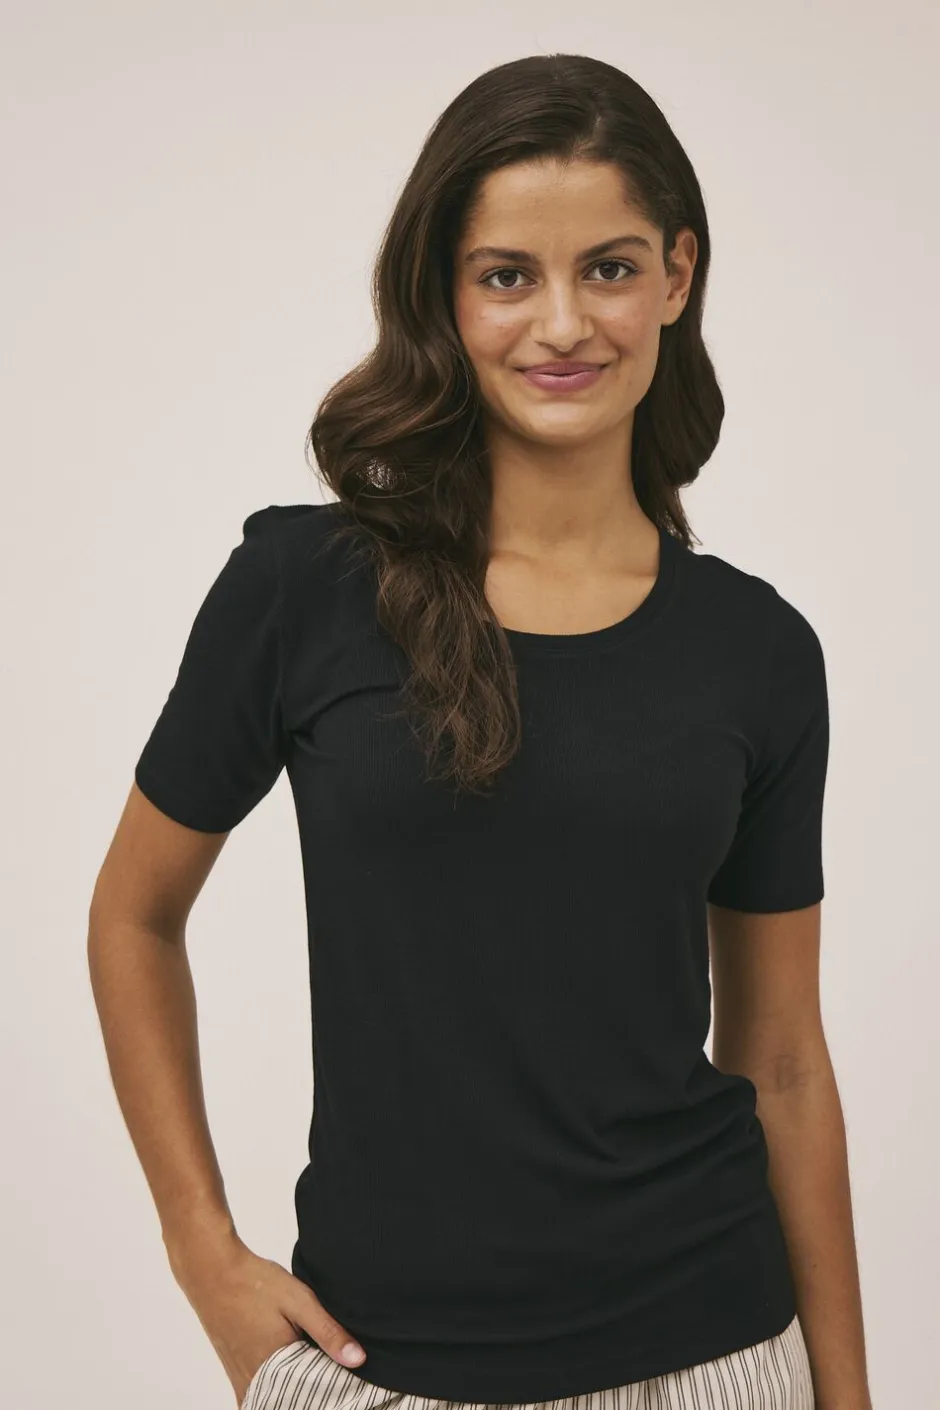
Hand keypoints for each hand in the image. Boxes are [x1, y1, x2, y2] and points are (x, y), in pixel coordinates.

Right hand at [166, 1230, 366, 1405]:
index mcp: (274, 1367)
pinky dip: (273, 1388)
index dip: (330, 1389)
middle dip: (310, 1393)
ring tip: (309, 1371)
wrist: (211, 1271)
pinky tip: (285, 1370)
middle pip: (290, 1402)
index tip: (345, 1381)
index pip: (311, 1396)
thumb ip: (328, 1332)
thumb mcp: (299, 1301)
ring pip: (271, 1400)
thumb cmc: (254, 1282)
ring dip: (292, 1391)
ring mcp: (239, 1377)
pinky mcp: (232, 1370)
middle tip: (327, 1373)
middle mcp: (253, 1380)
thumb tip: (358, 1359)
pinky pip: (255, 1394)